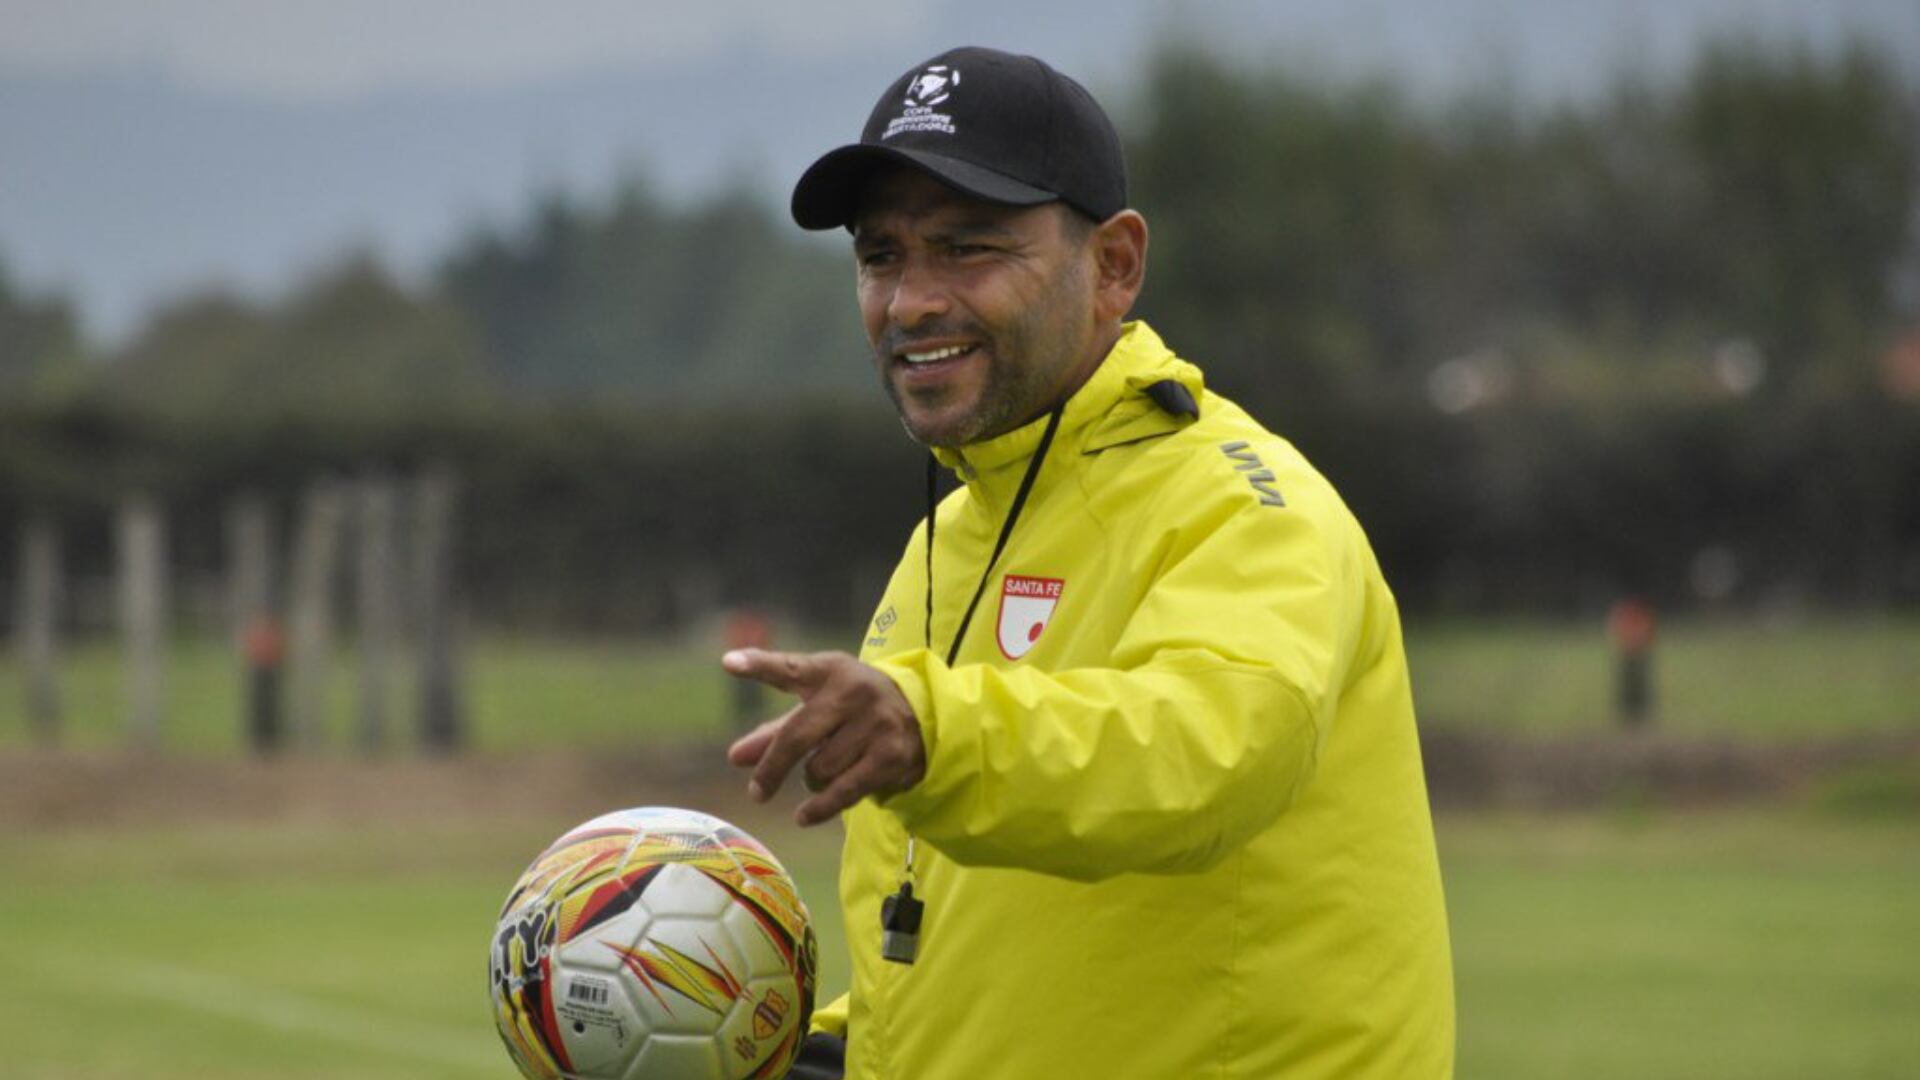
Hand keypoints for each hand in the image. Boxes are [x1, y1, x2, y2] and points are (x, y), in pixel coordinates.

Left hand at [723, 649, 925, 826]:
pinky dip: (819, 807)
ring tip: (824, 771)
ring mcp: (875, 723)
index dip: (760, 665)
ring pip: (819, 769)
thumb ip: (775, 730)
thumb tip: (736, 757)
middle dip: (772, 768)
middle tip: (757, 792)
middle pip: (796, 736)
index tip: (729, 663)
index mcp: (829, 671)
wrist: (921, 712)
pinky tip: (803, 816)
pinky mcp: (890, 755)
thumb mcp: (817, 708)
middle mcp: (854, 692)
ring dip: (812, 779)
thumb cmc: (851, 708)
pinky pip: (843, 791)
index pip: (790, 669)